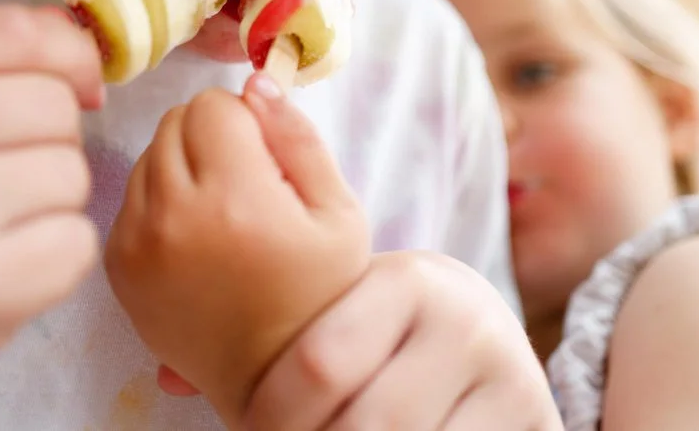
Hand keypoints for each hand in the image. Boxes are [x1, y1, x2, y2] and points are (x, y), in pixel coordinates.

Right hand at [0, 4, 104, 430]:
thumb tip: (81, 41)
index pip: (16, 32)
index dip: (68, 55)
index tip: (74, 87)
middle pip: (54, 106)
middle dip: (51, 142)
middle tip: (1, 184)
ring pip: (72, 175)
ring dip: (54, 205)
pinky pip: (76, 243)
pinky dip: (56, 261)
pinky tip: (3, 273)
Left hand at [106, 75, 369, 421]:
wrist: (275, 380)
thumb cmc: (320, 293)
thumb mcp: (338, 213)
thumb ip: (298, 137)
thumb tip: (255, 81)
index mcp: (236, 200)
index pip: (213, 104)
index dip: (245, 121)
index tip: (266, 157)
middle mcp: (175, 218)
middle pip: (174, 122)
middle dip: (211, 137)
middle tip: (245, 183)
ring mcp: (137, 244)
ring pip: (148, 154)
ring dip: (181, 165)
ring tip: (220, 211)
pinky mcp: (117, 267)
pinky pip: (129, 197)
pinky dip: (158, 201)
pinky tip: (194, 235)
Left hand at [243, 251, 561, 430]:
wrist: (493, 348)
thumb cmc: (390, 334)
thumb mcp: (348, 314)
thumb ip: (277, 334)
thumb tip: (169, 380)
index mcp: (409, 280)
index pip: (319, 362)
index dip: (269, 414)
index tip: (246, 427)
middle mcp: (465, 322)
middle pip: (364, 422)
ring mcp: (506, 376)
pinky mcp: (529, 418)